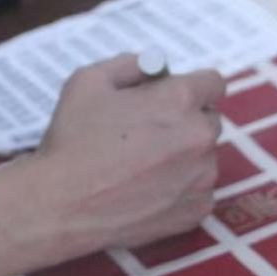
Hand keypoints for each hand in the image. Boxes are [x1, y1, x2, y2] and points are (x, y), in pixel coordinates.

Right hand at [14, 54, 224, 259]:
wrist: (63, 205)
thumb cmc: (73, 140)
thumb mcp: (88, 81)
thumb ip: (128, 64)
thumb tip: (152, 67)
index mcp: (178, 100)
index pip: (213, 83)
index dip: (191, 86)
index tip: (172, 97)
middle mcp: (199, 137)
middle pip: (209, 119)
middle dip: (184, 120)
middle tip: (146, 132)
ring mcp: (202, 177)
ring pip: (203, 157)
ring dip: (182, 155)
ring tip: (140, 165)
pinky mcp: (197, 210)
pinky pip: (197, 190)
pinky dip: (178, 187)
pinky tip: (145, 189)